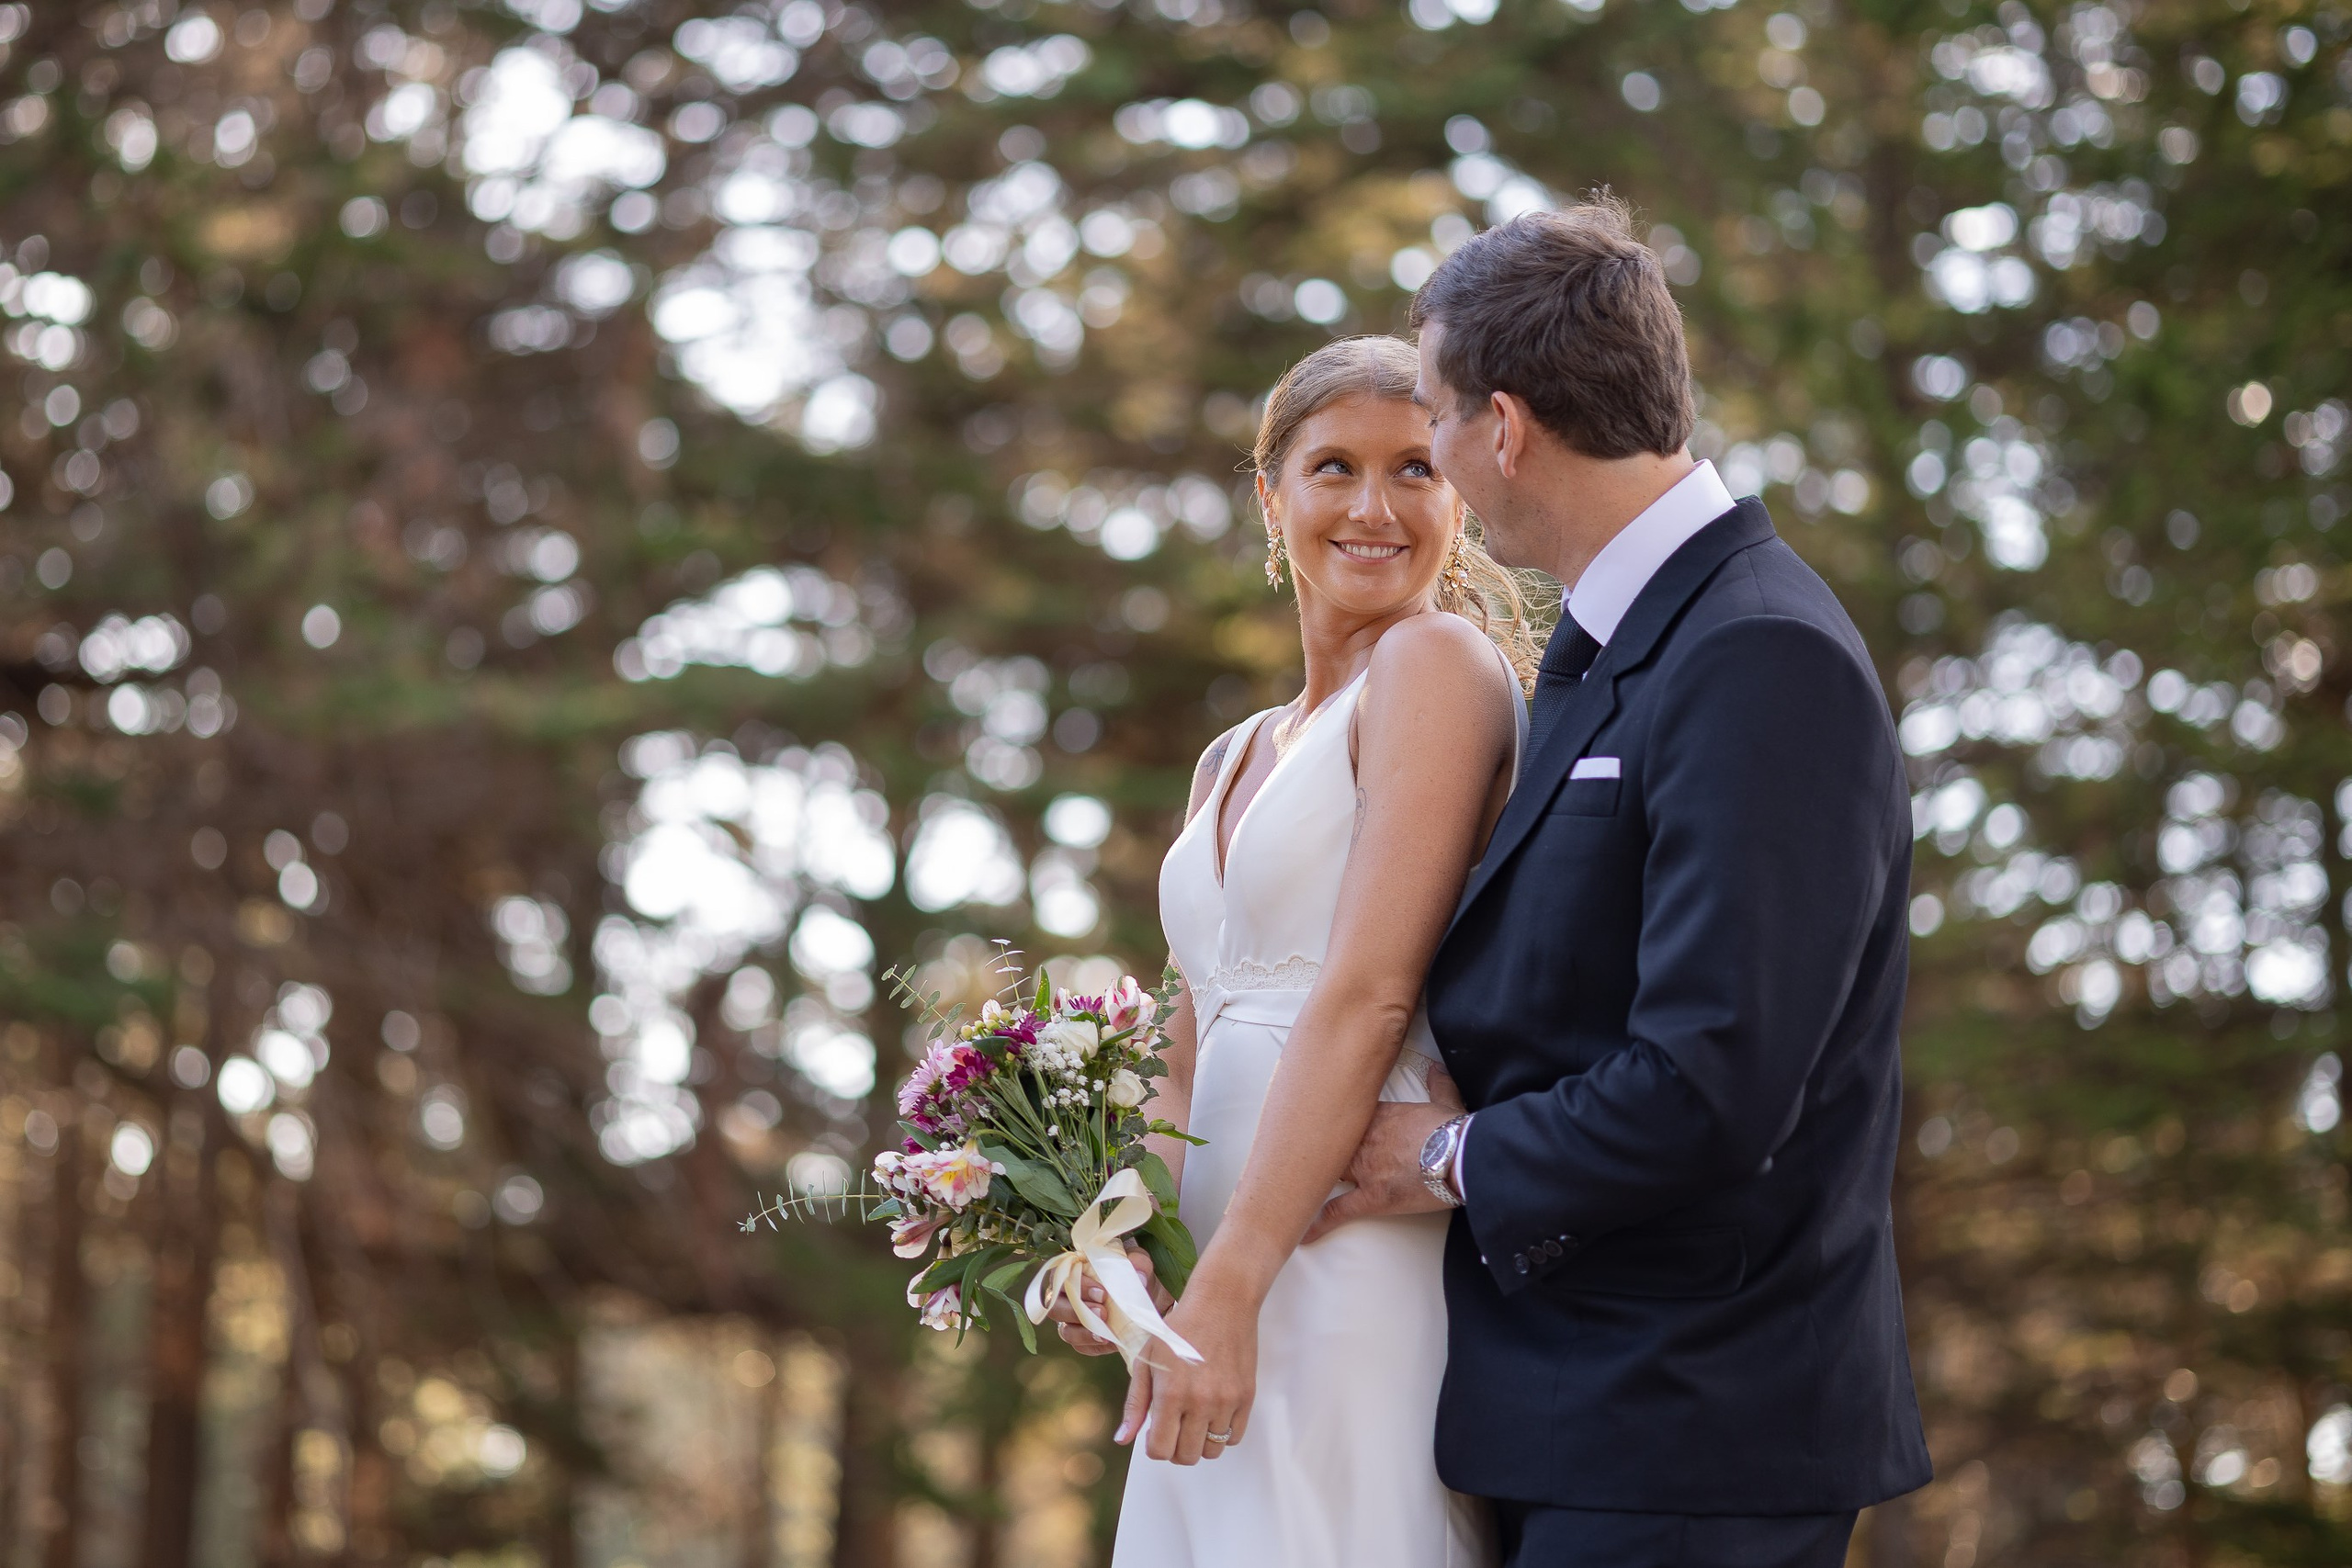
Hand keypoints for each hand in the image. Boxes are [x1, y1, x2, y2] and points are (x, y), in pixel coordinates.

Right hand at [1050, 1245, 1172, 1356]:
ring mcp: (1071, 1319)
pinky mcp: (1082, 1338)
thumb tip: (1139, 1278)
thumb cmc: (1135, 1273)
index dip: (1077, 1286)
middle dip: (1076, 1311)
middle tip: (1103, 1313)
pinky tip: (1110, 1342)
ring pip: (1064, 1330)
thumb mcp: (1140, 1262)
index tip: (1102, 1293)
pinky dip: (1093, 1345)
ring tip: (1104, 1333)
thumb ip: (1138, 1263)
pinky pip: (1079, 1346)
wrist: (1148, 1299)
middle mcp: (1065, 1295)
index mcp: (1073, 1270)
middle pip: (1055, 1306)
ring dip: (1083, 1332)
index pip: (1060, 1276)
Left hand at [1116, 1283, 1255, 1465]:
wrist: (1221, 1303)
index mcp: (1170, 1394)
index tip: (1155, 1432)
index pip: (1160, 1450)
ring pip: (1212, 1451)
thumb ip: (1135, 1403)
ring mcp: (1226, 1402)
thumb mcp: (1147, 1361)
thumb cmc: (1179, 1329)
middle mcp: (1200, 1402)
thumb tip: (1123, 1439)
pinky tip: (1213, 1413)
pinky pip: (1234, 1437)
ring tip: (1194, 1418)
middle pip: (1186, 1456)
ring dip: (1199, 1441)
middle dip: (1174, 1448)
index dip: (1154, 1446)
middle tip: (1173, 1426)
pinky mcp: (1246, 1397)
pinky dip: (1222, 1433)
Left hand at [1301, 1062, 1466, 1244]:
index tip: (1328, 1123)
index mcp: (1381, 1117)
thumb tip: (1437, 1069)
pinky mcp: (1372, 1197)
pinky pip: (1339, 1210)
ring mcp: (1365, 1170)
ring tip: (1294, 1186)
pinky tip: (1304, 1232)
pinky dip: (1320, 1222)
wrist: (1458, 1155)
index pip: (1349, 1117)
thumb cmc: (1452, 1131)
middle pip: (1333, 1145)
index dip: (1339, 1123)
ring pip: (1330, 1172)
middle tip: (1305, 1155)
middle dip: (1321, 1150)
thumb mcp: (1445, 1102)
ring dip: (1316, 1178)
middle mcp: (1365, 1141)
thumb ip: (1437, 1084)